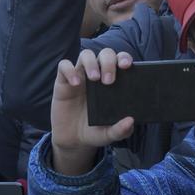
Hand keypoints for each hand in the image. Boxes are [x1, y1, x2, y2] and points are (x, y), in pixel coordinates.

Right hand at [49, 50, 134, 175]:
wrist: (73, 140)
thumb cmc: (95, 131)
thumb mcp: (109, 134)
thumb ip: (121, 130)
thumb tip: (130, 121)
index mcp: (113, 81)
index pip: (120, 60)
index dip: (124, 57)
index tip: (127, 66)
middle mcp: (97, 75)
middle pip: (105, 53)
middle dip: (109, 62)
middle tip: (109, 81)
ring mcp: (80, 76)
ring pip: (86, 55)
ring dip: (91, 62)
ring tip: (94, 79)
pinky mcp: (63, 82)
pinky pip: (63, 66)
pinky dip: (69, 70)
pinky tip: (75, 83)